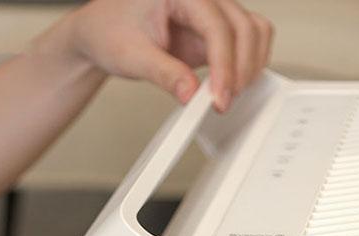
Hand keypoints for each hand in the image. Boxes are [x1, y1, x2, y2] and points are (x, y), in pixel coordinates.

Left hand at [63, 0, 273, 110]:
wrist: (104, 31)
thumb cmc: (111, 31)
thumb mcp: (133, 56)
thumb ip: (165, 74)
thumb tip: (191, 95)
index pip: (216, 25)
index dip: (224, 65)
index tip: (219, 98)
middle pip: (244, 27)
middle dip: (240, 69)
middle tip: (222, 102)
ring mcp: (214, 11)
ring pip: (254, 31)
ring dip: (250, 66)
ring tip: (228, 94)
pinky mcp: (217, 29)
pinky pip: (249, 39)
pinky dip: (249, 63)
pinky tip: (233, 84)